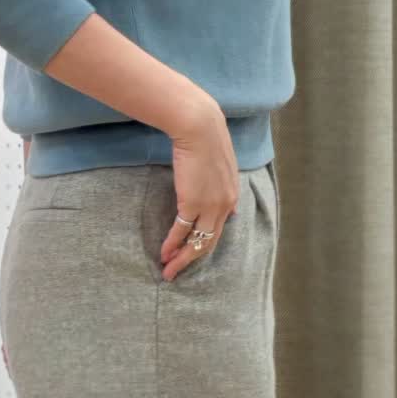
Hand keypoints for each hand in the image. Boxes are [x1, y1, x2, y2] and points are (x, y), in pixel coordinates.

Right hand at [160, 97, 238, 280]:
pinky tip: (164, 254)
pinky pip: (182, 231)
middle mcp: (225, 205)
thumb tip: (212, 180)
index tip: (193, 250)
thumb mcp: (219, 159)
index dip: (204, 241)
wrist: (200, 127)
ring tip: (169, 270)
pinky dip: (172, 244)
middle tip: (178, 271)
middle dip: (192, 258)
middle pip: (209, 241)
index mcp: (232, 194)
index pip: (219, 226)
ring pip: (197, 242)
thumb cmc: (206, 136)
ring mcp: (210, 206)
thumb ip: (218, 176)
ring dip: (182, 258)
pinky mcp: (193, 203)